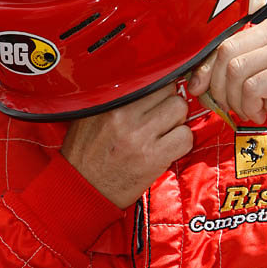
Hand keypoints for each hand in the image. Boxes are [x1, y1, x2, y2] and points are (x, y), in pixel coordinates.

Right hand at [61, 84, 192, 207]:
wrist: (81, 188)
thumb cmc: (85, 151)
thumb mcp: (89, 115)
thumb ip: (113, 96)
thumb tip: (141, 80)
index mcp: (110, 103)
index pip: (150, 79)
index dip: (158, 88)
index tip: (157, 97)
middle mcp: (125, 116)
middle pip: (168, 91)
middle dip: (168, 102)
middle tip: (161, 116)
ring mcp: (141, 137)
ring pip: (180, 109)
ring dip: (177, 120)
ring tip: (164, 131)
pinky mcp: (154, 158)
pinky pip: (185, 137)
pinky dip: (182, 141)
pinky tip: (168, 146)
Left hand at [188, 16, 266, 126]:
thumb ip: (242, 72)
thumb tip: (205, 83)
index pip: (226, 42)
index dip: (206, 67)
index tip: (198, 86)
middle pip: (226, 53)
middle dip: (218, 85)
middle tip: (225, 105)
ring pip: (236, 71)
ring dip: (235, 99)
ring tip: (248, 110)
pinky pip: (253, 87)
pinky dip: (249, 106)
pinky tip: (260, 113)